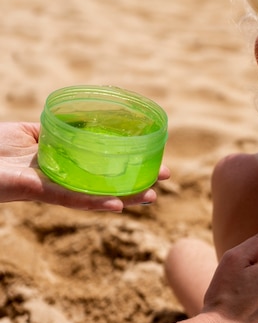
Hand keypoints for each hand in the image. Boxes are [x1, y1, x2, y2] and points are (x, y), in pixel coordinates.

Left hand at [0, 122, 169, 210]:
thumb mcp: (31, 131)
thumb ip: (57, 129)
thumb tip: (86, 117)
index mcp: (62, 168)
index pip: (99, 172)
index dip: (126, 169)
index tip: (152, 162)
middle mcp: (60, 182)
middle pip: (103, 187)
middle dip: (134, 185)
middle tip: (163, 180)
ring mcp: (51, 189)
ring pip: (93, 198)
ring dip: (124, 199)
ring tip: (151, 197)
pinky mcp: (37, 192)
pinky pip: (69, 199)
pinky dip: (94, 204)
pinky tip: (117, 205)